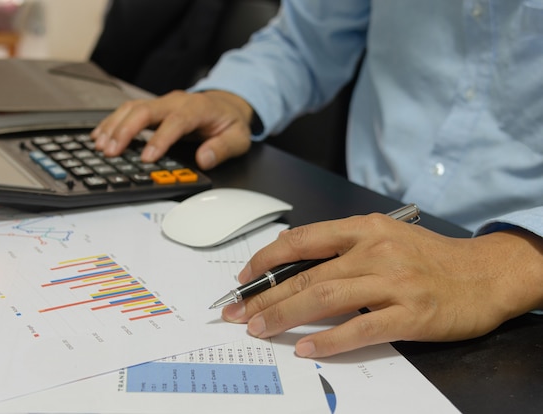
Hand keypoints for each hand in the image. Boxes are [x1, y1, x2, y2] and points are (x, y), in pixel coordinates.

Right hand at [91, 90, 253, 169]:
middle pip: (145, 111)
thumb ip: (222, 148)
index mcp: (196, 108)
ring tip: (101, 146)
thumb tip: (204, 159)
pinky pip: (128, 111)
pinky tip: (100, 135)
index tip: (147, 158)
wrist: (228, 104)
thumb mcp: (238, 138)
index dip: (160, 140)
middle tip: (112, 152)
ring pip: (132, 109)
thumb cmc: (230, 122)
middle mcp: (175, 102)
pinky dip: (112, 123)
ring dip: (114, 127)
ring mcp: (162, 103)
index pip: (175, 122)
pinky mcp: (153, 108)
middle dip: (125, 131)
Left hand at [221, 213, 542, 357]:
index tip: (245, 277)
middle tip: (237, 311)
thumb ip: (343, 246)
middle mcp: (375, 250)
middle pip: (307, 274)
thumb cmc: (430, 257)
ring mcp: (393, 282)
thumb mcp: (386, 237)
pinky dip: (329, 339)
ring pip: (325, 298)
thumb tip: (295, 261)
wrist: (485, 273)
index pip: (303, 240)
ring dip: (285, 314)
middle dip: (265, 295)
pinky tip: (305, 348)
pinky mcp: (410, 313)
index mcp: (365, 228)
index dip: (267, 258)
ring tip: (258, 328)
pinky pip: (360, 328)